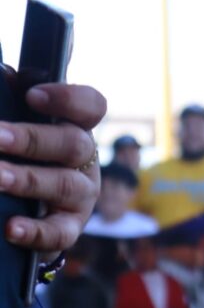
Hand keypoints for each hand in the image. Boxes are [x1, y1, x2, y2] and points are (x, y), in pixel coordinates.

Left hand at [0, 80, 104, 254]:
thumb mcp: (20, 124)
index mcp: (75, 128)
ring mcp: (81, 196)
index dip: (68, 99)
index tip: (32, 96)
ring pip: (65, 185)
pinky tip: (11, 228)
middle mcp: (84, 160)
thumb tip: (5, 75)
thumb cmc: (22, 155)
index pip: (91, 107)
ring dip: (28, 180)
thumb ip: (12, 101)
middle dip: (32, 139)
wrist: (25, 208)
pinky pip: (61, 232)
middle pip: (73, 144)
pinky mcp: (69, 228)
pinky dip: (36, 231)